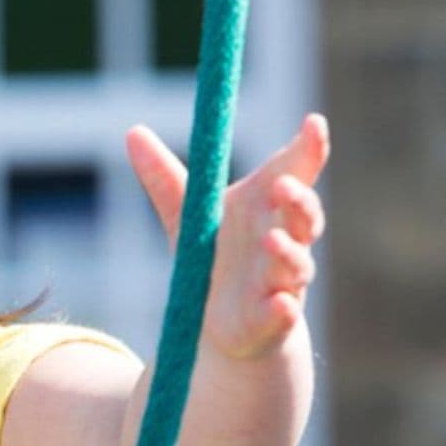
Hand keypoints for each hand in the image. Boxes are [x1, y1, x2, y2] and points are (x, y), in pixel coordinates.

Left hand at [128, 113, 328, 362]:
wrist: (222, 324)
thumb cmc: (215, 257)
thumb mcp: (185, 216)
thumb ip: (164, 177)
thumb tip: (132, 131)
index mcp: (268, 207)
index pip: (296, 172)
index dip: (309, 148)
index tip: (313, 122)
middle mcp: (286, 239)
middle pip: (303, 216)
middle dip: (297, 201)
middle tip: (281, 187)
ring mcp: (282, 281)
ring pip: (296, 264)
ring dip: (287, 253)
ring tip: (271, 240)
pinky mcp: (271, 319)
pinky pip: (283, 314)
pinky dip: (282, 309)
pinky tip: (281, 304)